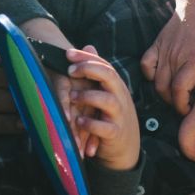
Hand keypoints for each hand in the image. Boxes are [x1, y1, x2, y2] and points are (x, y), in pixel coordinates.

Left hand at [62, 45, 139, 169]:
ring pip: (107, 100)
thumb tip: (88, 45)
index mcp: (115, 86)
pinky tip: (79, 121)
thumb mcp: (104, 92)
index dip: (86, 58)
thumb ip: (96, 72)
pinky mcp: (115, 133)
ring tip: (72, 96)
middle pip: (109, 76)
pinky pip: (104, 127)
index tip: (68, 53)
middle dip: (89, 69)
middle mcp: (119, 97)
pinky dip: (90, 124)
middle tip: (69, 71)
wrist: (126, 149)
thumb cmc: (110, 117)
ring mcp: (119, 115)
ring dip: (88, 96)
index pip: (104, 65)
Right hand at [141, 0, 194, 113]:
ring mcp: (164, 50)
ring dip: (164, 93)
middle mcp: (176, 57)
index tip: (190, 109)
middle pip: (166, 89)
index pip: (180, 89)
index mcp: (193, 58)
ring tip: (176, 95)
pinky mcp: (157, 44)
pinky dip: (149, 74)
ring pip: (156, 81)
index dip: (182, 104)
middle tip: (186, 105)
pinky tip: (160, 77)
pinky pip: (146, 64)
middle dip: (174, 102)